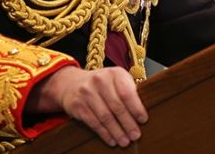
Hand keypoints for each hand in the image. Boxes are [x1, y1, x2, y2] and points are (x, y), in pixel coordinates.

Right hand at [27, 66, 147, 146]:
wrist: (72, 83)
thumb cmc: (102, 85)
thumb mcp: (116, 81)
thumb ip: (129, 92)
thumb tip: (143, 114)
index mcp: (114, 73)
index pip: (127, 92)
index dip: (136, 108)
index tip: (143, 120)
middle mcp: (99, 80)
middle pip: (117, 106)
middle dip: (128, 123)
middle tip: (136, 135)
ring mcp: (87, 92)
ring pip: (105, 116)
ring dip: (117, 131)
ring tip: (125, 141)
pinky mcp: (78, 105)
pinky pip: (94, 122)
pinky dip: (104, 133)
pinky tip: (112, 140)